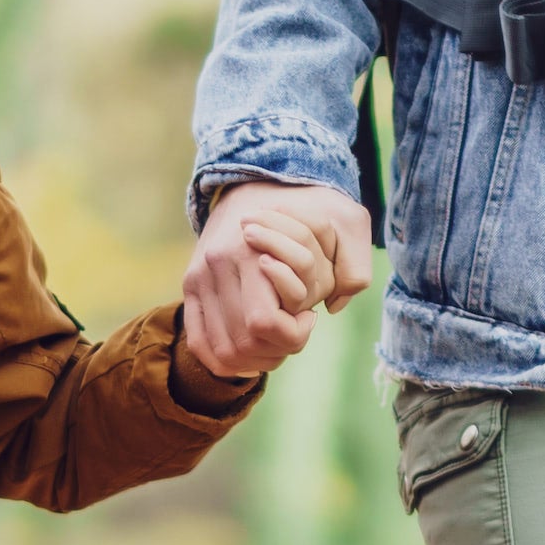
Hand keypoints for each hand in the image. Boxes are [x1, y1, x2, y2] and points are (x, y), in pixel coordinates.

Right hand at [183, 180, 368, 381]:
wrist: (256, 184)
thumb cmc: (308, 208)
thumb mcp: (346, 223)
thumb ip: (354, 266)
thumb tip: (333, 307)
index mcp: (247, 251)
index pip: (265, 323)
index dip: (293, 334)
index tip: (308, 316)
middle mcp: (215, 266)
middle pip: (244, 343)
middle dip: (278, 350)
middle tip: (294, 331)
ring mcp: (197, 278)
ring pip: (222, 351)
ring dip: (254, 360)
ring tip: (276, 341)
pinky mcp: (190, 288)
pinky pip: (200, 342)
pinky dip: (225, 360)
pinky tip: (251, 352)